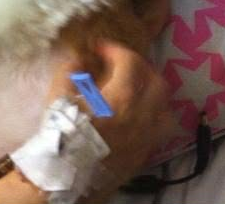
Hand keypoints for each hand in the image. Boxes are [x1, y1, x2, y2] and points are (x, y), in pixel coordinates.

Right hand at [48, 41, 176, 203]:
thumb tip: (79, 58)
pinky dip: (153, 115)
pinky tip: (136, 115)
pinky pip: (161, 130)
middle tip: (123, 63)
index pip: (130, 62)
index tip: (101, 48)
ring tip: (137, 89)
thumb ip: (69, 71)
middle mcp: (142, 116)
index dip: (116, 49)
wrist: (65, 176)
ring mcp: (147, 136)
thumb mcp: (57, 96)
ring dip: (154, 93)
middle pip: (157, 82)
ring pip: (167, 108)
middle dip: (141, 66)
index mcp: (120, 98)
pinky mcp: (145, 153)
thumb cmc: (60, 135)